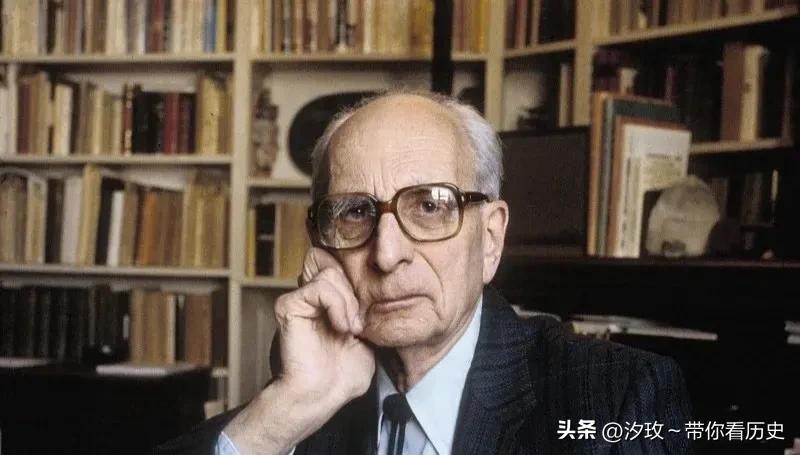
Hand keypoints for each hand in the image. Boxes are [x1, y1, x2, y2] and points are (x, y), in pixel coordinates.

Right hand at [224, 247, 374, 453]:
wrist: (321, 395)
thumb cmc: (343, 375)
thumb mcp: (368, 337)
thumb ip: (368, 312)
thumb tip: (381, 290)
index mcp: (329, 302)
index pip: (342, 267)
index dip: (359, 283)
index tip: (367, 314)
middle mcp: (312, 297)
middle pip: (338, 267)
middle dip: (356, 295)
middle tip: (360, 326)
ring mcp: (299, 300)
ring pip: (330, 274)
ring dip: (348, 303)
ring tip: (351, 330)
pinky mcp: (289, 306)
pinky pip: (319, 287)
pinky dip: (337, 306)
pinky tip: (341, 328)